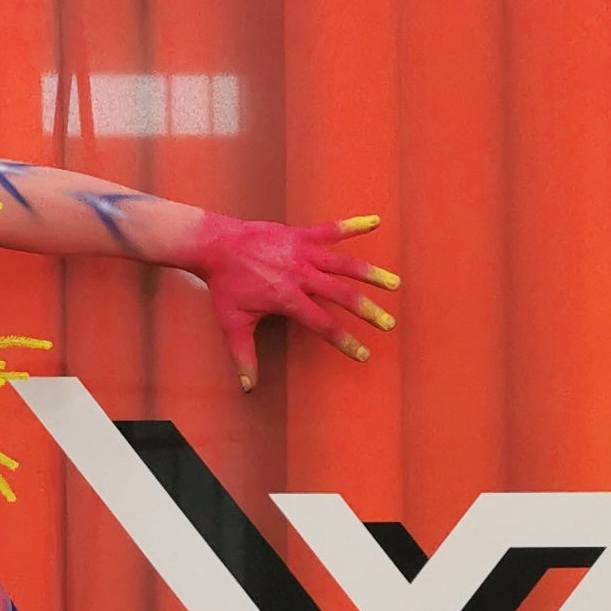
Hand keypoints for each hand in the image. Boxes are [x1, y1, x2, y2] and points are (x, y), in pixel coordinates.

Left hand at [193, 213, 402, 386]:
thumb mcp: (233, 324)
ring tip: (395, 283)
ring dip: (371, 274)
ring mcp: (303, 253)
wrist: (215, 245)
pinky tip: (376, 222)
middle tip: (388, 324)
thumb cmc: (225, 285)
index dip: (345, 341)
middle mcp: (300, 275)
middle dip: (368, 311)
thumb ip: (244, 356)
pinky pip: (332, 229)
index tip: (363, 354)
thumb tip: (249, 388)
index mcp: (288, 299)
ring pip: (344, 265)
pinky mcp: (301, 235)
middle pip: (342, 296)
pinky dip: (354, 225)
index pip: (323, 325)